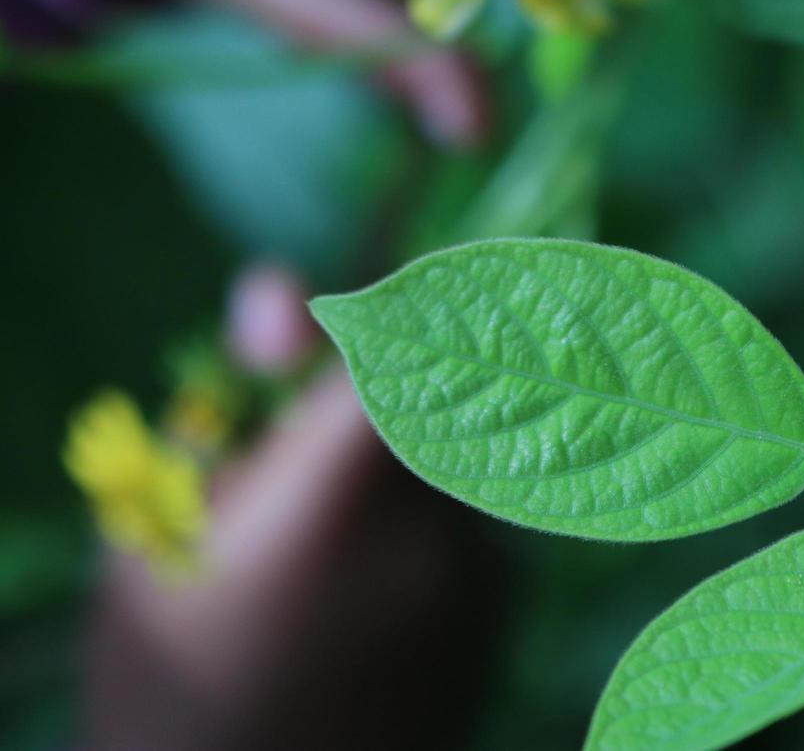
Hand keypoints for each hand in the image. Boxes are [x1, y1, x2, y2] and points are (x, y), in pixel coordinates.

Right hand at [80, 267, 500, 748]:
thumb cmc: (173, 652)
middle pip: (440, 397)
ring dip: (409, 468)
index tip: (372, 310)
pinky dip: (430, 530)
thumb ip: (233, 393)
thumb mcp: (164, 512)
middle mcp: (433, 531)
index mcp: (339, 497)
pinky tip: (370, 596)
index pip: (414, 346)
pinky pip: (474, 525)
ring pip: (458, 461)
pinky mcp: (501, 618)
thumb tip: (283, 290)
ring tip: (329, 552)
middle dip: (390, 395)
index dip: (400, 309)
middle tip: (316, 462)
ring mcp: (478, 581)